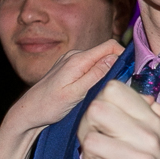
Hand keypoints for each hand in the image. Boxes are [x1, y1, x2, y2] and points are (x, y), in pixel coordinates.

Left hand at [0, 40, 126, 154]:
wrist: (28, 112)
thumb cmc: (49, 106)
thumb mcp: (75, 94)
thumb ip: (95, 75)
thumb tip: (114, 58)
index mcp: (77, 59)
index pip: (110, 46)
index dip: (124, 56)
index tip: (131, 72)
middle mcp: (74, 55)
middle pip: (106, 53)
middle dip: (116, 66)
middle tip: (120, 88)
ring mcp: (71, 60)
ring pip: (98, 61)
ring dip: (106, 72)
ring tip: (106, 92)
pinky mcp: (69, 68)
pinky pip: (90, 66)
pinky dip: (96, 75)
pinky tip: (94, 91)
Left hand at [69, 80, 159, 158]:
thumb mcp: (159, 142)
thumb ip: (147, 118)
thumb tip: (144, 97)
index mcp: (151, 122)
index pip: (113, 90)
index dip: (98, 106)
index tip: (100, 129)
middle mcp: (148, 137)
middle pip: (96, 110)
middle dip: (85, 131)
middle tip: (91, 153)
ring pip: (91, 144)